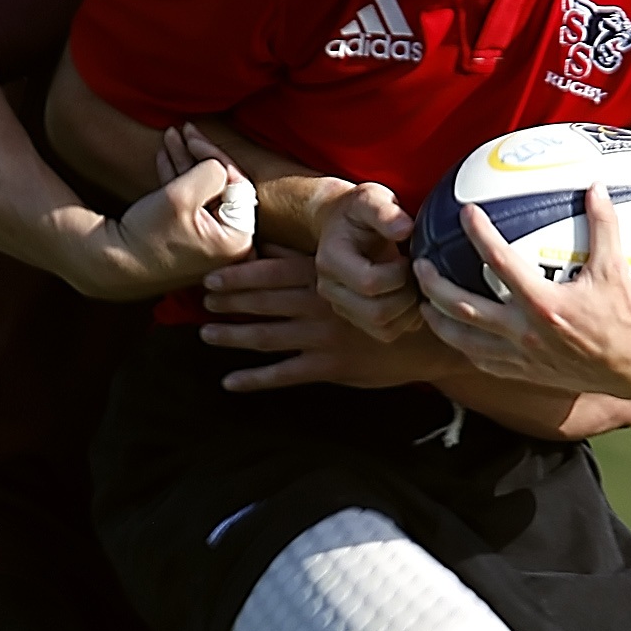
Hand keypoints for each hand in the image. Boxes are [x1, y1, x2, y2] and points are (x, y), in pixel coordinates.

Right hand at [70, 128, 252, 297]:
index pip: (237, 185)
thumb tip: (221, 164)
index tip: (192, 137)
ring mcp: (210, 246)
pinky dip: (178, 183)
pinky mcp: (191, 242)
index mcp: (237, 241)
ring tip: (169, 137)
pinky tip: (165, 158)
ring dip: (185, 163)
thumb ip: (212, 170)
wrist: (110, 263)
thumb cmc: (147, 234)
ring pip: (203, 194)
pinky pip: (191, 207)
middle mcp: (230, 247)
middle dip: (198, 156)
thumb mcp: (182, 196)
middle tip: (183, 129)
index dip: (214, 155)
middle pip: (221, 188)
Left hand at [200, 249, 449, 390]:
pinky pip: (282, 375)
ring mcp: (321, 339)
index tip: (211, 278)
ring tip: (206, 335)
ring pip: (265, 337)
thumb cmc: (394, 297)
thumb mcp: (357, 269)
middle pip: (260, 304)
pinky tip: (229, 382)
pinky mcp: (328, 368)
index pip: (270, 274)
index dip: (237, 276)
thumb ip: (314, 262)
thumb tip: (274, 248)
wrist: (428, 338)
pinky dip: (253, 379)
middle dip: (228, 303)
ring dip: (232, 336)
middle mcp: (317, 306)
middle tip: (202, 302)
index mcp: (324, 279)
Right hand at [314, 183, 421, 339]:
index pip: (369, 283)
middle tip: (417, 273)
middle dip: (408, 295)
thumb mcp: (369, 198)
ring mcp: (342, 307)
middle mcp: (331, 289)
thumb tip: (406, 229)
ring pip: (385, 328)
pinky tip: (411, 294)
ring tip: (415, 282)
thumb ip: (385, 212)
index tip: (409, 256)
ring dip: (410, 309)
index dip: (399, 274)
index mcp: (331, 259)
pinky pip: (387, 333)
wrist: (339, 225)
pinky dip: (407, 319)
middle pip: (377, 313)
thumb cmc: (358, 211)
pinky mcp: (356, 319)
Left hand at [415, 183, 630, 397]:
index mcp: (543, 303)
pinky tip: (457, 335)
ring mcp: (520, 356)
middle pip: (463, 308)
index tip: (465, 213)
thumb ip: (604, 226)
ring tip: (423, 305)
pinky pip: (483, 361)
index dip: (480, 234)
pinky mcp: (523, 373)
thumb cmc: (628, 320)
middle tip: (419, 265)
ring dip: (439, 322)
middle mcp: (524, 332)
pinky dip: (464, 347)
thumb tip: (595, 187)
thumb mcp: (616, 270)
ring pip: (463, 341)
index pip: (500, 262)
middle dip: (434, 286)